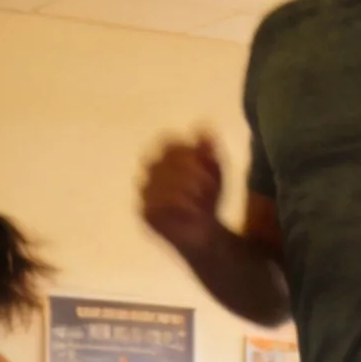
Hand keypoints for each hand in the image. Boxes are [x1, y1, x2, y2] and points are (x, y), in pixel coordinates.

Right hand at [140, 134, 224, 256]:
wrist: (205, 233)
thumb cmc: (208, 198)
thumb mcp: (216, 172)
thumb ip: (210, 150)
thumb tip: (204, 128)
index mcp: (167, 154)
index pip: (169, 144)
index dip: (189, 154)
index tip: (209, 168)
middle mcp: (151, 169)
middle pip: (161, 162)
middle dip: (188, 174)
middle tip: (208, 187)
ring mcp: (145, 191)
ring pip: (158, 183)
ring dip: (184, 191)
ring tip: (201, 201)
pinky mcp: (144, 212)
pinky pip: (155, 204)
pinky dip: (177, 207)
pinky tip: (193, 212)